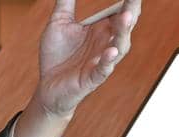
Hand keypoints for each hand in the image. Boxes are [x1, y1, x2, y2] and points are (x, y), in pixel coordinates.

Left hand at [33, 0, 140, 117]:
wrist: (47, 85)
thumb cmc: (57, 55)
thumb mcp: (59, 22)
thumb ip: (66, 2)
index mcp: (101, 29)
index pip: (119, 10)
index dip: (127, 0)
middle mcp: (105, 43)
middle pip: (124, 25)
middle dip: (131, 10)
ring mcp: (101, 61)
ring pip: (119, 46)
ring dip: (123, 32)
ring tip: (126, 16)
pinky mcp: (91, 78)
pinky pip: (103, 70)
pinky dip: (108, 61)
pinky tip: (111, 51)